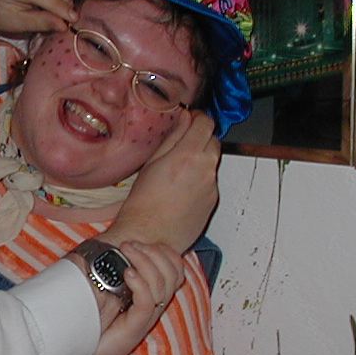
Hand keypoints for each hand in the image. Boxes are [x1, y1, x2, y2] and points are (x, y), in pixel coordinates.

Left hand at [84, 241, 185, 354]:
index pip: (177, 269)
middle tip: (130, 245)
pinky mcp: (137, 325)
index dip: (166, 252)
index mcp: (155, 294)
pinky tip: (127, 272)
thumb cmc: (101, 322)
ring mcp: (148, 315)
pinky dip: (140, 283)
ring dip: (144, 261)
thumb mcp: (113, 291)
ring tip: (126, 251)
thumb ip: (119, 271)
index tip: (143, 242)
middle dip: (154, 252)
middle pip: (172, 273)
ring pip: (161, 283)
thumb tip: (114, 245)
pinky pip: (148, 300)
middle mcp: (156, 304)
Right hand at [102, 110, 220, 252]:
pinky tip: (181, 190)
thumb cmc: (142, 204)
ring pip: (212, 162)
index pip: (205, 123)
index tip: (190, 119)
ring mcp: (212, 187)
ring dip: (200, 159)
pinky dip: (200, 180)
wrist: (149, 237)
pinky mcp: (213, 202)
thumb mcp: (151, 163)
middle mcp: (205, 169)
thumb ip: (172, 138)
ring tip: (177, 171)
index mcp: (187, 155)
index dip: (198, 117)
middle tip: (182, 143)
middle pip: (213, 140)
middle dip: (201, 138)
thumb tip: (183, 118)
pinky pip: (210, 182)